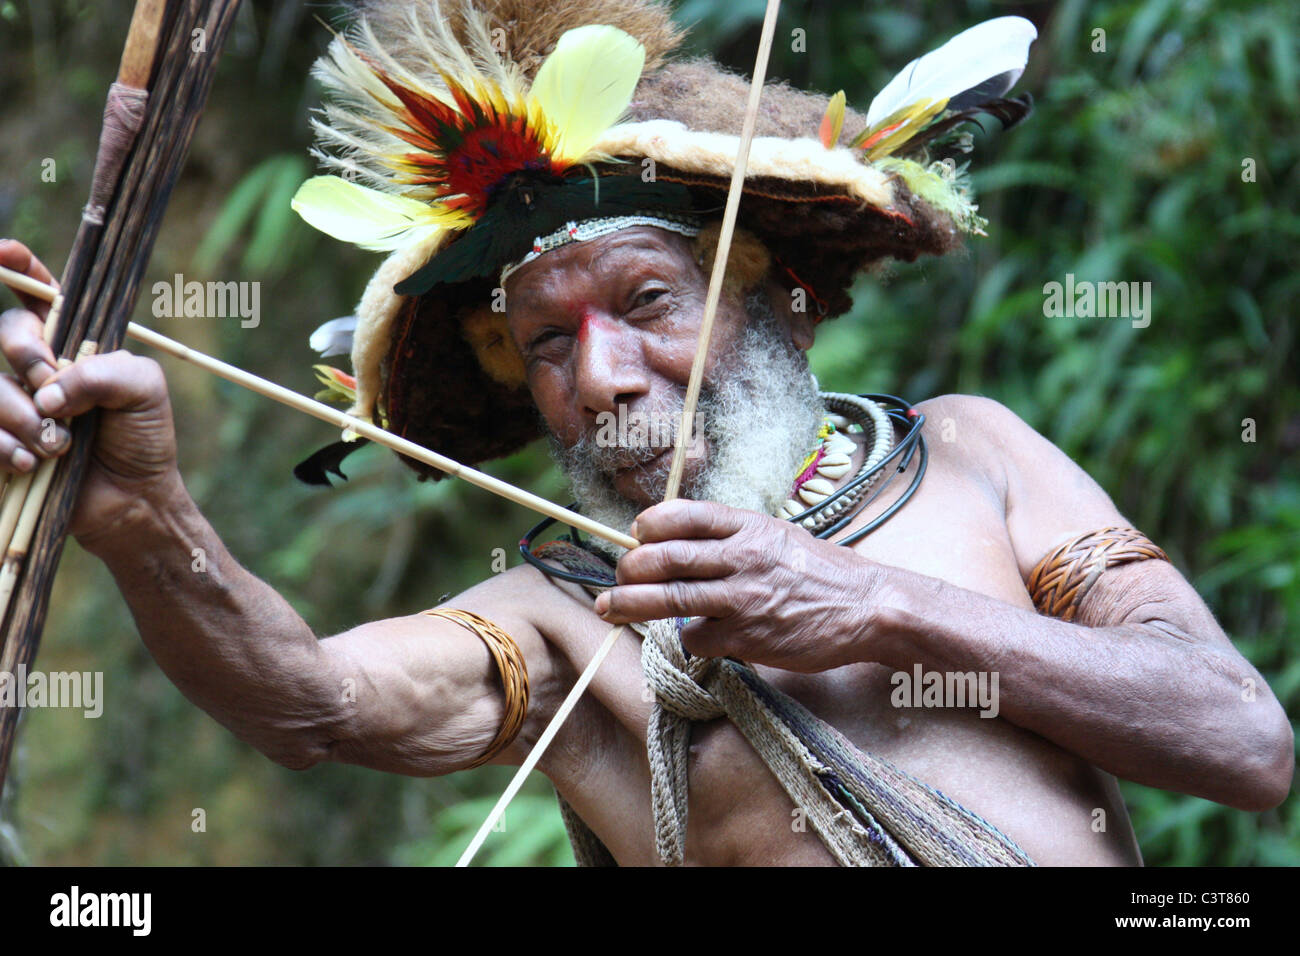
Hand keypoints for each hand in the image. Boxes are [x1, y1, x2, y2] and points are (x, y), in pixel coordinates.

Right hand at [0, 239, 179, 546]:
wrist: (133, 498)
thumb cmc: (142, 438)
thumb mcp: (146, 391)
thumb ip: (109, 372)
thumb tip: (51, 388)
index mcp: (73, 343)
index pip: (39, 294)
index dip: (18, 267)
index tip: (3, 251)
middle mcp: (37, 366)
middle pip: (6, 330)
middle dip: (26, 353)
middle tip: (54, 390)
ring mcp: (13, 402)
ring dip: (22, 414)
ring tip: (57, 445)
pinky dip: (3, 444)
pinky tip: (31, 462)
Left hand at [593, 499, 887, 671]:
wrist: (869, 608)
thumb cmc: (822, 573)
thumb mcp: (779, 537)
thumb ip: (734, 539)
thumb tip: (682, 547)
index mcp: (749, 527)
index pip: (686, 515)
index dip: (652, 524)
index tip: (637, 532)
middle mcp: (742, 557)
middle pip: (665, 557)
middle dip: (631, 567)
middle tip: (618, 575)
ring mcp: (743, 598)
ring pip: (669, 598)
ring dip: (631, 603)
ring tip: (610, 607)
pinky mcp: (747, 637)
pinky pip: (697, 638)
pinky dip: (690, 639)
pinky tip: (701, 637)